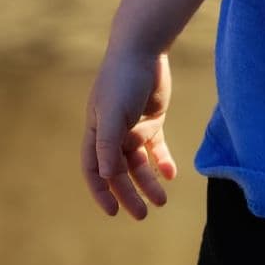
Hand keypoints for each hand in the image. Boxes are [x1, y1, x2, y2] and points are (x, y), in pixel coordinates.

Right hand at [82, 50, 178, 218]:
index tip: (113, 212)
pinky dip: (162, 161)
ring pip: (139, 162)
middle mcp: (112, 132)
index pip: (94, 168)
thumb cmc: (122, 79)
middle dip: (129, 193)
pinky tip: (170, 174)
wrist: (144, 49)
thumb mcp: (113, 112)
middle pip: (119, 170)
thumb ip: (109, 143)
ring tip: (162, 200)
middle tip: (142, 215)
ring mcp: (132, 127)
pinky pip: (156, 148)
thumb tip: (106, 176)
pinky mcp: (151, 120)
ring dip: (149, 181)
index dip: (100, 191)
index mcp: (97, 131)